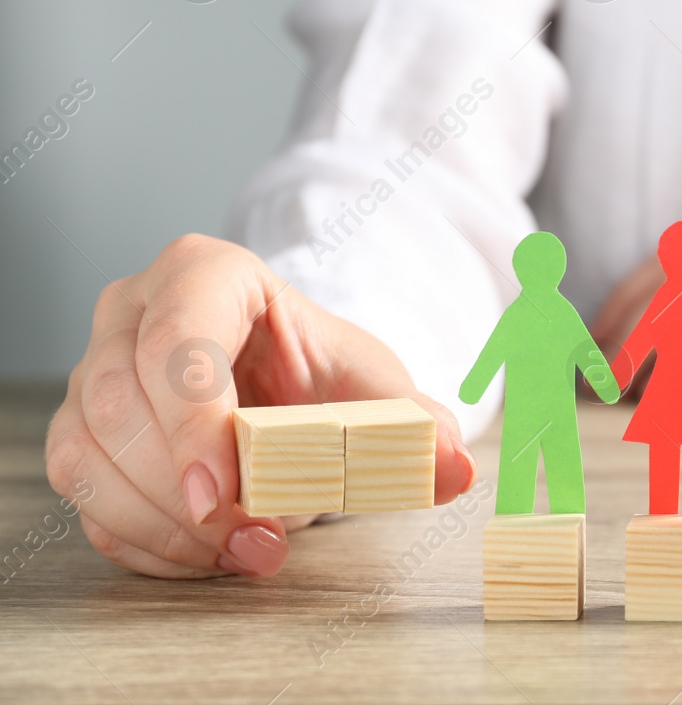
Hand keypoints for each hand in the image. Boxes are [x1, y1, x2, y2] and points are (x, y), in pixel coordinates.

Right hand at [45, 234, 475, 578]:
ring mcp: (94, 371)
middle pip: (122, 401)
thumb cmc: (320, 371)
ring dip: (161, 523)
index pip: (178, 338)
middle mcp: (134, 311)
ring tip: (243, 552)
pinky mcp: (78, 432)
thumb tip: (455, 467)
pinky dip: (142, 541)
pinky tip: (206, 556)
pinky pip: (85, 499)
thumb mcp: (375, 387)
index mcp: (207, 273)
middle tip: (254, 539)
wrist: (284, 384)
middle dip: (183, 488)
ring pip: (87, 454)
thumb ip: (416, 424)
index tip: (219, 496)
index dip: (192, 420)